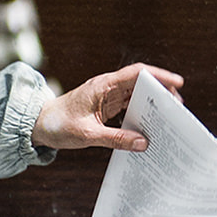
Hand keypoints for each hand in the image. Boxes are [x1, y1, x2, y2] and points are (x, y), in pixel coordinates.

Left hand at [33, 64, 185, 150]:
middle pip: (141, 82)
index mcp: (103, 86)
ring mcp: (107, 96)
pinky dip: (141, 112)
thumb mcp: (88, 135)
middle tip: (178, 106)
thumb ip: (116, 139)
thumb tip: (144, 142)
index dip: (159, 75)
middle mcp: (107, 87)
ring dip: (153, 103)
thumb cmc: (58, 125)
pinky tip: (150, 124)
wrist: (38, 125)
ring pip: (137, 94)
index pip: (137, 73)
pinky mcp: (106, 106)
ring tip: (169, 116)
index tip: (177, 83)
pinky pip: (129, 106)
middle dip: (161, 91)